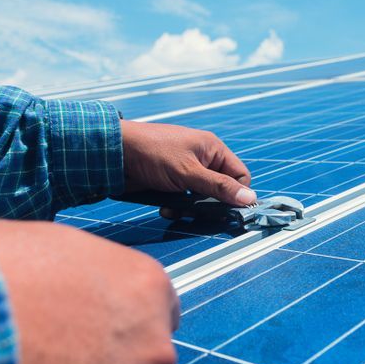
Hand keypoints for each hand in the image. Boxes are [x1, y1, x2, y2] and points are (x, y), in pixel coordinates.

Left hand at [120, 121, 255, 213]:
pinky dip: (177, 207)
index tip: (227, 210)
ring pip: (201, 199)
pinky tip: (165, 208)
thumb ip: (219, 187)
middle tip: (196, 213)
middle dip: (209, 205)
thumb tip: (250, 199)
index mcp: (213, 150)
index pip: (239, 177)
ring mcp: (186, 171)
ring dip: (190, 209)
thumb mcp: (189, 172)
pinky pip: (183, 200)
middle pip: (220, 191)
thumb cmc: (153, 154)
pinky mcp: (171, 182)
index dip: (235, 195)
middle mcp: (202, 160)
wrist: (114, 153)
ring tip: (176, 210)